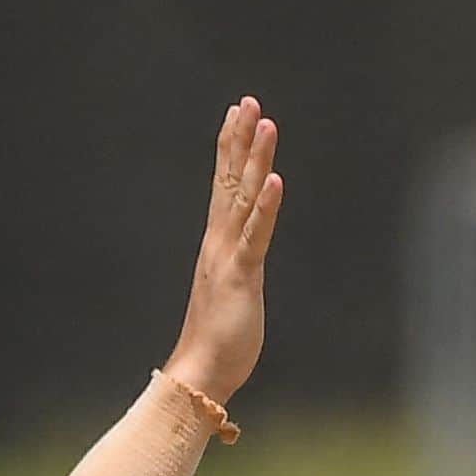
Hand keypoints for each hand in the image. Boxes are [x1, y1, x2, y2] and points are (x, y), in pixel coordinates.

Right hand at [167, 100, 285, 412]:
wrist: (200, 374)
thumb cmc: (217, 341)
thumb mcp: (232, 293)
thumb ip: (237, 270)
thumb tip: (244, 260)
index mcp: (218, 243)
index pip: (225, 186)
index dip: (231, 149)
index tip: (238, 115)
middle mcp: (219, 241)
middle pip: (229, 179)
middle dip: (239, 139)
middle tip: (248, 101)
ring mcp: (228, 255)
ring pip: (243, 197)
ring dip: (254, 159)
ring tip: (264, 122)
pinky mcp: (241, 275)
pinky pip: (255, 234)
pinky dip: (266, 206)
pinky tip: (275, 179)